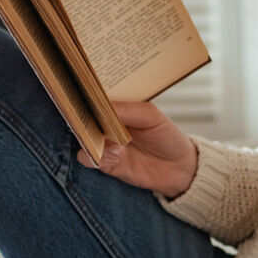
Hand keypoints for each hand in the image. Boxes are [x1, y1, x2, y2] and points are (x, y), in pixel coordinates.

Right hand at [75, 100, 197, 198]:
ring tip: (114, 141)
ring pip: (82, 139)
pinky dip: (97, 156)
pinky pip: (88, 159)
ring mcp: (104, 143)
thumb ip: (126, 110)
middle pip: (82, 117)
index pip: (94, 96)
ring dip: (90, 138)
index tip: (79, 89)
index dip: (85, 93)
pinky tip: (117, 154)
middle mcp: (106, 124)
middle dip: (80, 115)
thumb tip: (100, 106)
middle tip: (83, 115)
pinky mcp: (105, 163)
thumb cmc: (167, 135)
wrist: (178, 168)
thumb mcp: (151, 116)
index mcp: (117, 107)